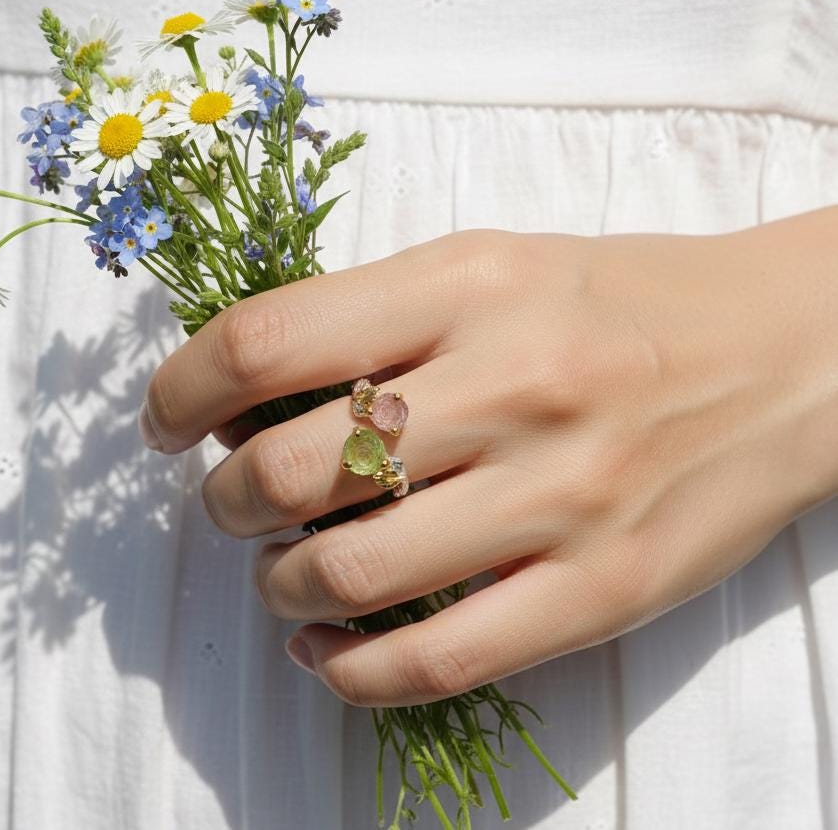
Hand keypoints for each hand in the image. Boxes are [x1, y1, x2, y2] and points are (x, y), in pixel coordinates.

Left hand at [139, 208, 837, 706]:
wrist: (789, 353)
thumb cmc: (621, 301)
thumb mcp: (492, 267)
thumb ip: (372, 319)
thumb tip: (242, 396)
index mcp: (473, 284)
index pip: (268, 339)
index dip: (180, 388)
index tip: (162, 422)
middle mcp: (515, 383)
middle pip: (292, 468)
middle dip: (224, 499)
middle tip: (230, 501)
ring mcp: (564, 494)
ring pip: (352, 570)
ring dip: (277, 581)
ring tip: (282, 569)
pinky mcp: (603, 587)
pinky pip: (438, 660)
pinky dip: (347, 670)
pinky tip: (322, 647)